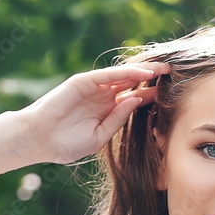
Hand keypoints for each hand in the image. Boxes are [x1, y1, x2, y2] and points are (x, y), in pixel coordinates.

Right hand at [15, 61, 170, 164]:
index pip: (135, 98)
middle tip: (175, 74)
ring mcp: (93, 88)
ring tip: (164, 70)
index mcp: (108, 110)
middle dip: (152, 79)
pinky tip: (142, 73)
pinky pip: (106, 75)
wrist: (38, 141)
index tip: (173, 94)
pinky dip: (124, 73)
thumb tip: (138, 101)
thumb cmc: (66, 144)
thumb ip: (118, 119)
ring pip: (122, 76)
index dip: (153, 95)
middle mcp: (103, 96)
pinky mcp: (82, 82)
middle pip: (132, 83)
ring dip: (143, 72)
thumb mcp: (99, 136)